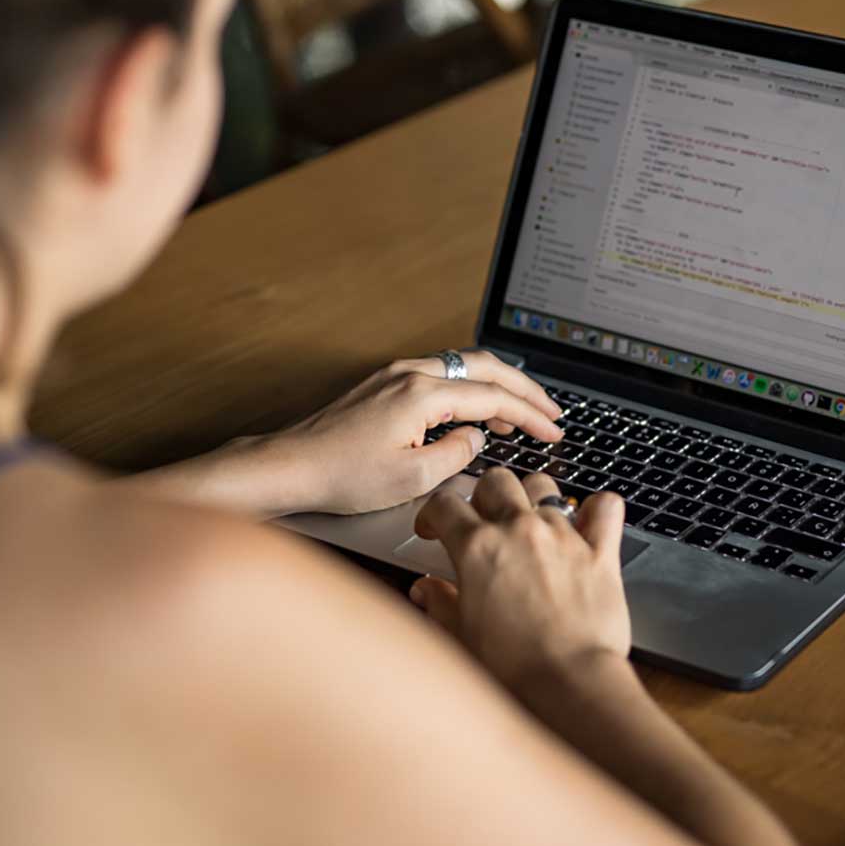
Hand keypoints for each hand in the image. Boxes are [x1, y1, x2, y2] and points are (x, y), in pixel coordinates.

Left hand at [174, 352, 562, 518]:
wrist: (291, 467)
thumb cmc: (341, 476)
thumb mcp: (411, 479)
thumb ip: (456, 453)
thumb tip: (476, 437)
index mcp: (422, 394)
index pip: (493, 397)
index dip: (529, 414)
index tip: (553, 429)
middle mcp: (411, 373)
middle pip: (485, 367)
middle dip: (524, 388)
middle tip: (551, 411)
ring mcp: (395, 374)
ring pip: (463, 366)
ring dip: (497, 386)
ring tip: (521, 414)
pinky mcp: (384, 383)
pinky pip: (441, 375)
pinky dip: (470, 388)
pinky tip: (475, 411)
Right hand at [410, 469, 631, 694]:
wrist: (568, 684)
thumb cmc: (514, 668)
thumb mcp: (460, 636)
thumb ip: (440, 603)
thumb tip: (426, 589)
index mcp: (478, 548)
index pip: (445, 504)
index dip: (433, 514)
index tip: (434, 527)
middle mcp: (520, 531)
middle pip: (495, 482)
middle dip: (483, 497)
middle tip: (482, 523)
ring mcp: (563, 536)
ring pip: (544, 486)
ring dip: (532, 497)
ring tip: (530, 521)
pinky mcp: (600, 550)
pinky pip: (605, 507)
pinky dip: (597, 507)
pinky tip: (589, 520)